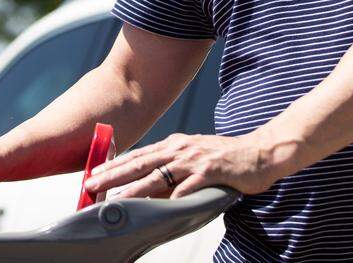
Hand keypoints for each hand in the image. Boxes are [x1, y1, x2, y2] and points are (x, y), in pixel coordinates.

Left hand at [82, 132, 278, 199]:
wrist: (261, 152)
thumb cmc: (227, 158)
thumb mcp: (194, 157)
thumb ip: (172, 170)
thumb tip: (148, 188)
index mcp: (175, 145)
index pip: (138, 155)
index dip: (115, 164)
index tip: (94, 172)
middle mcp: (180, 149)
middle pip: (140, 163)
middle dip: (113, 174)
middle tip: (91, 184)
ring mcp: (194, 160)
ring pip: (157, 176)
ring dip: (133, 188)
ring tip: (115, 198)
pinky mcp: (210, 172)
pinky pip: (187, 188)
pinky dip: (171, 198)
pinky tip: (158, 208)